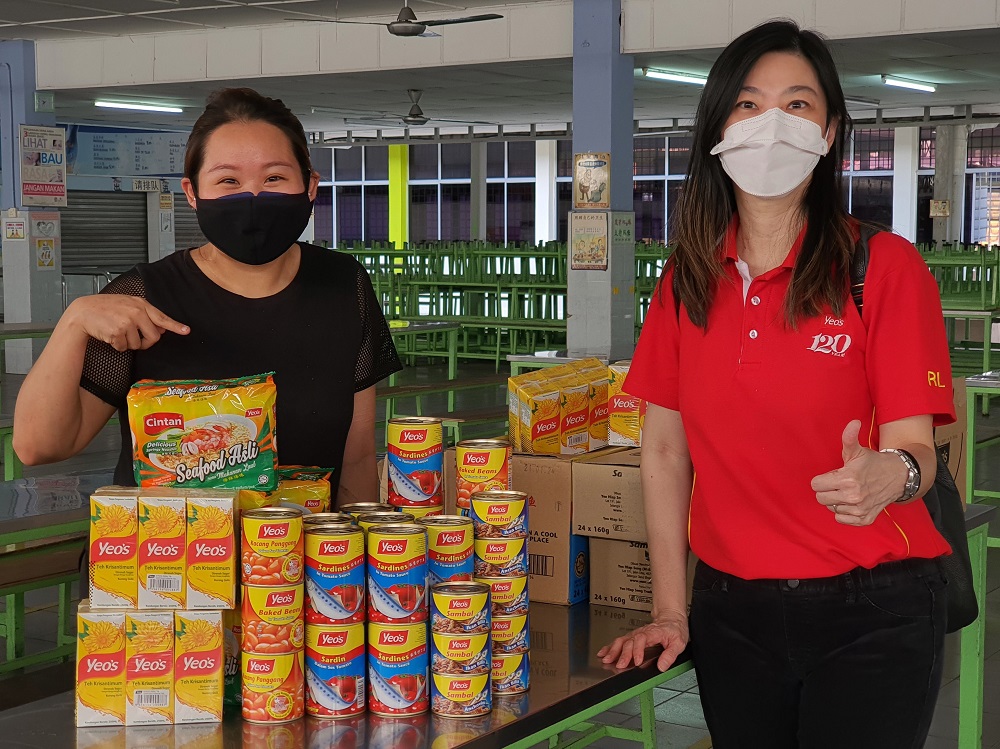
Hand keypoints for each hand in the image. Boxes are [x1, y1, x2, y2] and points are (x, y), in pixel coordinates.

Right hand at [66, 294, 188, 352]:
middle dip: (146, 342)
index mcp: (140, 304)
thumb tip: (161, 328)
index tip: (186, 330)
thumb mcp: (128, 304)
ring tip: (117, 331)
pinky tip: (110, 335)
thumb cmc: (106, 308)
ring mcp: (127, 322)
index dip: (175, 326)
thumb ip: (145, 314)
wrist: (84, 311)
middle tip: (135, 338)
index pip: (162, 317)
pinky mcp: (117, 332)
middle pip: (154, 337)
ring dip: (128, 343)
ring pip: (138, 345)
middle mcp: (136, 312)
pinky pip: (124, 348)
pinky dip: (118, 345)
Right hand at [597, 610, 688, 671]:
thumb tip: (662, 666)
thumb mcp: (679, 643)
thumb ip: (670, 655)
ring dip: (613, 650)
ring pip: (622, 640)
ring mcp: (636, 634)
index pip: (642, 639)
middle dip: (622, 654)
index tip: (636, 661)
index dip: (637, 650)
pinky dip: (610, 647)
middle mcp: (642, 632)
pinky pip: (620, 641)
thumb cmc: (674, 629)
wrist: (671, 618)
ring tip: (606, 659)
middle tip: (619, 665)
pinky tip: (604, 652)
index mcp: (653, 633)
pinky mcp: (632, 636)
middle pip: (629, 641)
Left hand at [810, 420, 906, 525]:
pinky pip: (841, 519)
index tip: (832, 476)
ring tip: (849, 492)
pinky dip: (845, 513)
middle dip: (827, 490)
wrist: (898, 477)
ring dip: (837, 501)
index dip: (822, 479)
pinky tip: (853, 502)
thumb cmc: (873, 463)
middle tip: (839, 484)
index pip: (816, 485)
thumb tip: (853, 423)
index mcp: (847, 479)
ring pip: (831, 508)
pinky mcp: (864, 519)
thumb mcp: (858, 451)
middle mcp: (853, 496)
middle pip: (821, 498)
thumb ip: (849, 438)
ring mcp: (859, 509)